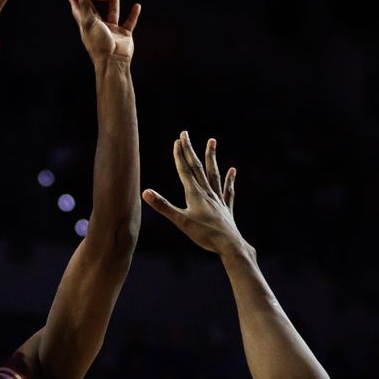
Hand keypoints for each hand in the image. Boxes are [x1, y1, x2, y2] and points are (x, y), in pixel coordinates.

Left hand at [68, 0, 140, 64]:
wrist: (113, 62)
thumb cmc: (98, 44)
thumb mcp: (89, 22)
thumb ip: (85, 4)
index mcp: (87, 25)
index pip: (78, 8)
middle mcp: (98, 27)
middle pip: (94, 9)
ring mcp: (111, 30)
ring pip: (113, 13)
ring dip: (114, 3)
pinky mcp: (124, 34)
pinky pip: (130, 22)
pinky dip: (134, 14)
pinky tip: (137, 6)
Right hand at [143, 131, 243, 255]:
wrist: (229, 245)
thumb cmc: (204, 235)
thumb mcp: (180, 222)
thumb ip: (163, 206)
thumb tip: (145, 192)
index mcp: (195, 194)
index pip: (185, 171)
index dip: (179, 156)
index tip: (177, 141)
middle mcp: (207, 193)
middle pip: (197, 167)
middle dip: (190, 150)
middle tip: (185, 134)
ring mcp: (218, 199)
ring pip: (213, 174)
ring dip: (210, 157)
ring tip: (212, 141)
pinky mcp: (225, 208)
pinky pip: (227, 190)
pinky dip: (229, 180)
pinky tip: (232, 170)